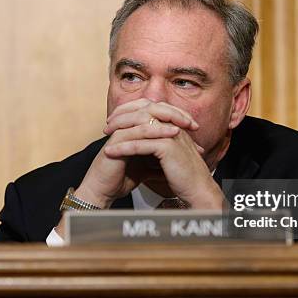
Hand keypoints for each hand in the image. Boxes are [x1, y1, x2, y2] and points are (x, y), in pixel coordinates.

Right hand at [73, 99, 202, 207]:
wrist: (103, 191)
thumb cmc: (122, 178)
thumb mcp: (148, 165)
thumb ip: (161, 156)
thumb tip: (181, 156)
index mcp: (133, 126)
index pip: (156, 111)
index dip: (175, 115)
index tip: (193, 126)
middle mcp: (126, 124)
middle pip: (152, 106)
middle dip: (174, 112)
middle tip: (192, 122)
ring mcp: (121, 130)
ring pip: (146, 114)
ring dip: (168, 117)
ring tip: (186, 124)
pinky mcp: (117, 139)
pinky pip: (139, 129)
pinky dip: (157, 130)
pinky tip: (172, 132)